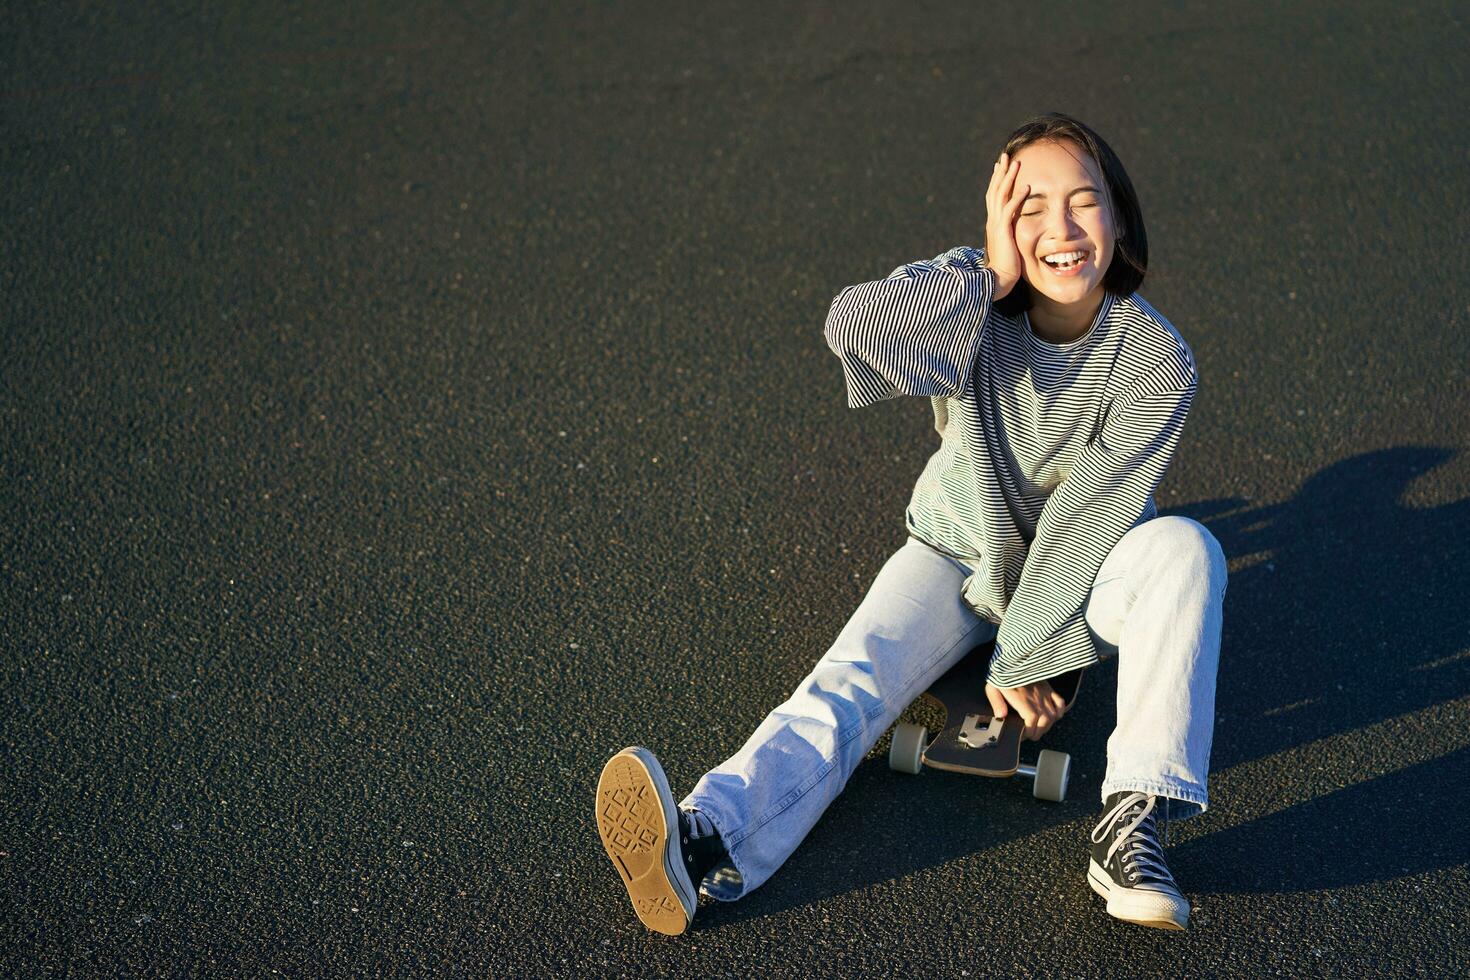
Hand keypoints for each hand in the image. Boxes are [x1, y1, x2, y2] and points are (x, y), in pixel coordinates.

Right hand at [984, 151, 1028, 300]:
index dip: (998, 181)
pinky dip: (1018, 198)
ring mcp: (996, 225)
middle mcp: (993, 221)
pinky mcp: (1003, 232)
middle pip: (995, 191)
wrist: (997, 280)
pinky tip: (1026, 187)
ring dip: (1008, 178)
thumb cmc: (1005, 268)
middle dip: (1000, 173)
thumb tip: (1016, 229)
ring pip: (1000, 196)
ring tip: (1016, 163)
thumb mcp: (1008, 246)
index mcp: (994, 224)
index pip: (995, 197)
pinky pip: (1010, 211)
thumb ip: (1011, 234)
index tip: (1001, 167)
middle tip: (1005, 156)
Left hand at [985, 678, 1067, 741]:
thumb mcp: (993, 687)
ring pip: (1053, 715)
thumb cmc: (1002, 673)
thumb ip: (996, 702)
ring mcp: (1044, 693)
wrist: (1014, 658)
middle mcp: (1036, 698)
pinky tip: (1053, 716)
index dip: (1030, 732)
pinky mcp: (1048, 688)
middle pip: (1044, 722)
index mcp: (1022, 699)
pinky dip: (1059, 711)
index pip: (1032, 721)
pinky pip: (1060, 702)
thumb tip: (1001, 715)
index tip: (1024, 735)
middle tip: (1031, 735)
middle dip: (1038, 732)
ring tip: (1039, 729)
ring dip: (1047, 725)